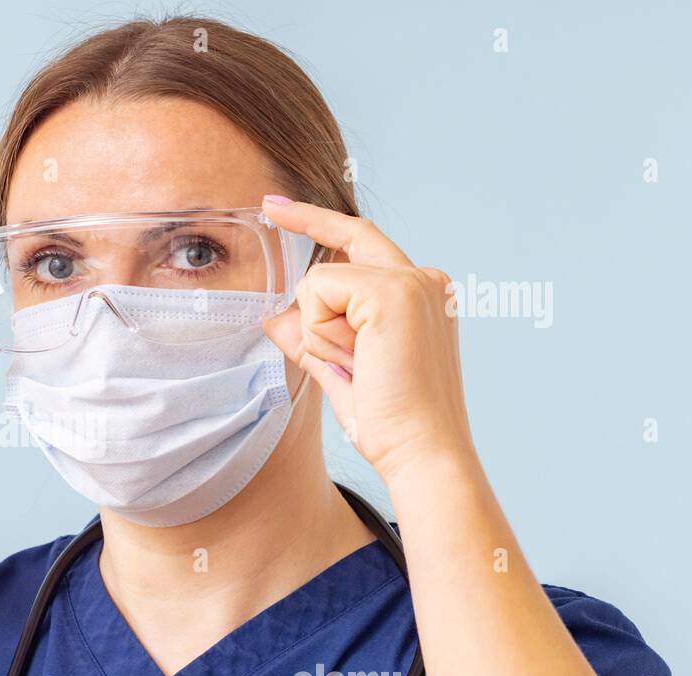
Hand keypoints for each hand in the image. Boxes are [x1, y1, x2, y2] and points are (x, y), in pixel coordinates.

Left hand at [260, 197, 474, 483]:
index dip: (321, 224)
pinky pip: (319, 293)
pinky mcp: (393, 292)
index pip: (363, 244)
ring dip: (319, 331)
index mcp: (419, 295)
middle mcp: (423, 279)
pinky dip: (321, 333)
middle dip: (305, 219)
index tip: (281, 209)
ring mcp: (412, 282)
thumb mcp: (339, 372)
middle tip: (268, 208)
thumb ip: (309, 338)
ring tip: (356, 367)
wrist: (421, 452)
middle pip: (349, 235)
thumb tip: (274, 315)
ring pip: (321, 280)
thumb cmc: (389, 421)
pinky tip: (355, 360)